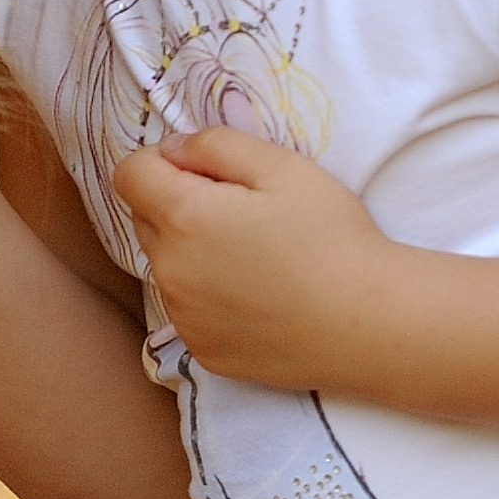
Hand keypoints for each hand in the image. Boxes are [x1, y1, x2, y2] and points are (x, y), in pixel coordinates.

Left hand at [114, 127, 393, 390]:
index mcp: (182, 218)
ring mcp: (184, 319)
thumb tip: (171, 150)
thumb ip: (213, 145)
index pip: (129, 175)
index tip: (205, 171)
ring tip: (252, 255)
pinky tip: (256, 295)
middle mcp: (170, 272)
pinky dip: (207, 295)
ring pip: (166, 265)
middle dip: (176, 203)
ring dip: (189, 250)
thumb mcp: (279, 165)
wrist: (369, 324)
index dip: (161, 162)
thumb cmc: (330, 235)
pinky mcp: (204, 353)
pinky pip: (187, 309)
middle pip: (145, 219)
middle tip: (239, 210)